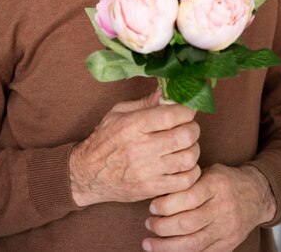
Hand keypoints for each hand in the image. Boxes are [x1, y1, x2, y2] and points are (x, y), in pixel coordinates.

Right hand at [69, 90, 200, 205]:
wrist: (87, 174)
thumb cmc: (104, 140)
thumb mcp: (119, 113)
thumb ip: (145, 102)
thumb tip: (166, 90)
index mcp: (133, 125)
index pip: (171, 115)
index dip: (186, 109)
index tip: (187, 109)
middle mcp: (141, 147)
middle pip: (185, 136)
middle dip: (192, 128)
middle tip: (188, 126)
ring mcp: (148, 170)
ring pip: (188, 158)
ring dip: (193, 149)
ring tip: (186, 145)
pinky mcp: (152, 188)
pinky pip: (184, 181)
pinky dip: (191, 171)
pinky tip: (184, 164)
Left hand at [143, 163, 275, 251]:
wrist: (256, 195)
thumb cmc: (225, 180)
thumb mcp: (208, 171)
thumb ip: (188, 181)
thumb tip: (158, 193)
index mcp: (216, 185)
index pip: (188, 198)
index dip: (167, 204)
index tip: (152, 206)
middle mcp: (222, 208)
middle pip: (188, 223)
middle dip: (162, 226)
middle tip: (148, 223)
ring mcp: (226, 228)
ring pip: (194, 243)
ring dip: (167, 246)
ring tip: (149, 242)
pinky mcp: (228, 244)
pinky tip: (167, 251)